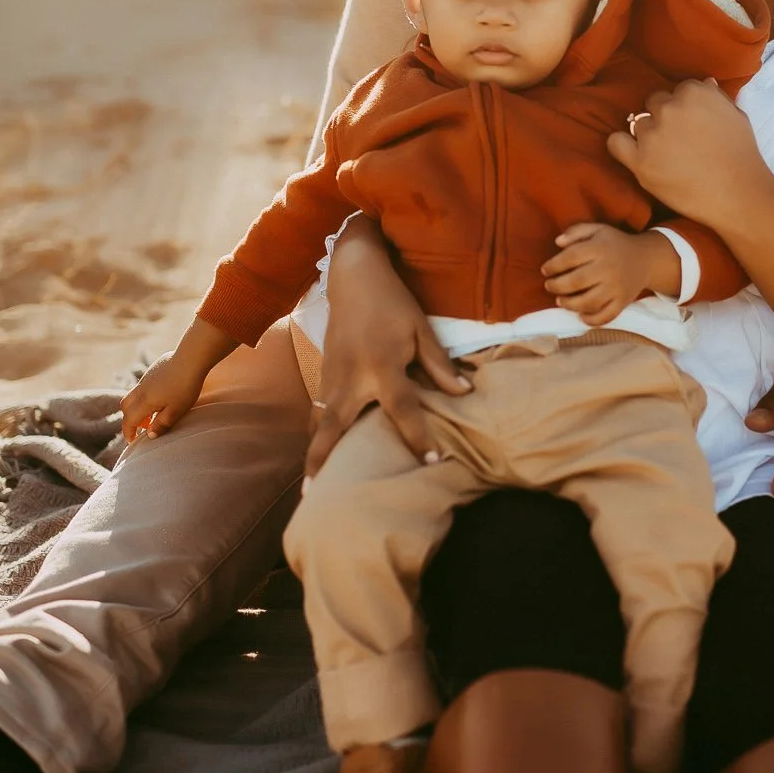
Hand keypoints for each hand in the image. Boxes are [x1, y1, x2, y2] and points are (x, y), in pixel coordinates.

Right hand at [120, 347, 208, 441]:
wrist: (191, 358)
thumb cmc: (186, 387)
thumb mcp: (176, 411)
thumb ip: (162, 424)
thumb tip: (150, 435)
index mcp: (145, 401)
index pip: (129, 420)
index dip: (128, 432)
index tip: (133, 441)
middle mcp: (141, 389)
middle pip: (125, 406)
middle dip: (130, 419)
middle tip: (144, 427)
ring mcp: (146, 378)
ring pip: (133, 395)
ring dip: (138, 408)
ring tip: (155, 413)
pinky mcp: (153, 370)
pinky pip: (141, 387)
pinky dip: (144, 397)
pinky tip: (162, 397)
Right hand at [310, 214, 469, 476]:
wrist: (353, 278)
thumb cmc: (393, 303)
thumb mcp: (420, 328)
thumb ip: (439, 364)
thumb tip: (463, 393)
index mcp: (382, 364)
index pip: (401, 408)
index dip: (417, 436)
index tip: (429, 462)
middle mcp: (351, 376)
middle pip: (335, 424)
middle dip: (324, 459)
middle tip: (317, 495)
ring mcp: (331, 376)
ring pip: (320, 421)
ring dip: (315, 453)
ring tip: (310, 490)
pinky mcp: (323, 375)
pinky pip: (319, 411)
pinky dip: (318, 435)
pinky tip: (318, 459)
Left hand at [541, 223, 681, 325]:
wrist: (646, 259)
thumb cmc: (614, 244)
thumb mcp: (597, 229)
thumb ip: (576, 231)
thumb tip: (557, 242)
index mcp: (600, 248)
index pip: (570, 257)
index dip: (553, 265)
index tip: (545, 270)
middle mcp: (608, 269)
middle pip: (576, 282)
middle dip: (557, 286)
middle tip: (549, 286)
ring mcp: (616, 288)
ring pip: (589, 302)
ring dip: (570, 304)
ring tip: (560, 301)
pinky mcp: (623, 302)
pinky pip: (606, 316)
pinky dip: (591, 320)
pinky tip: (581, 315)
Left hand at [607, 79, 766, 231]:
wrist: (738, 194)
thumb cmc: (742, 156)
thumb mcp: (737, 116)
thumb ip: (716, 97)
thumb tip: (704, 82)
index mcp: (694, 92)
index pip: (677, 91)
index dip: (684, 109)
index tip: (691, 125)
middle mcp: (670, 108)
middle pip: (654, 104)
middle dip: (664, 119)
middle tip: (678, 141)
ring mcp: (652, 134)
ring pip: (637, 124)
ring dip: (648, 136)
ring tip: (667, 156)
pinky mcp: (640, 161)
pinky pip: (615, 143)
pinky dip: (623, 147)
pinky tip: (637, 156)